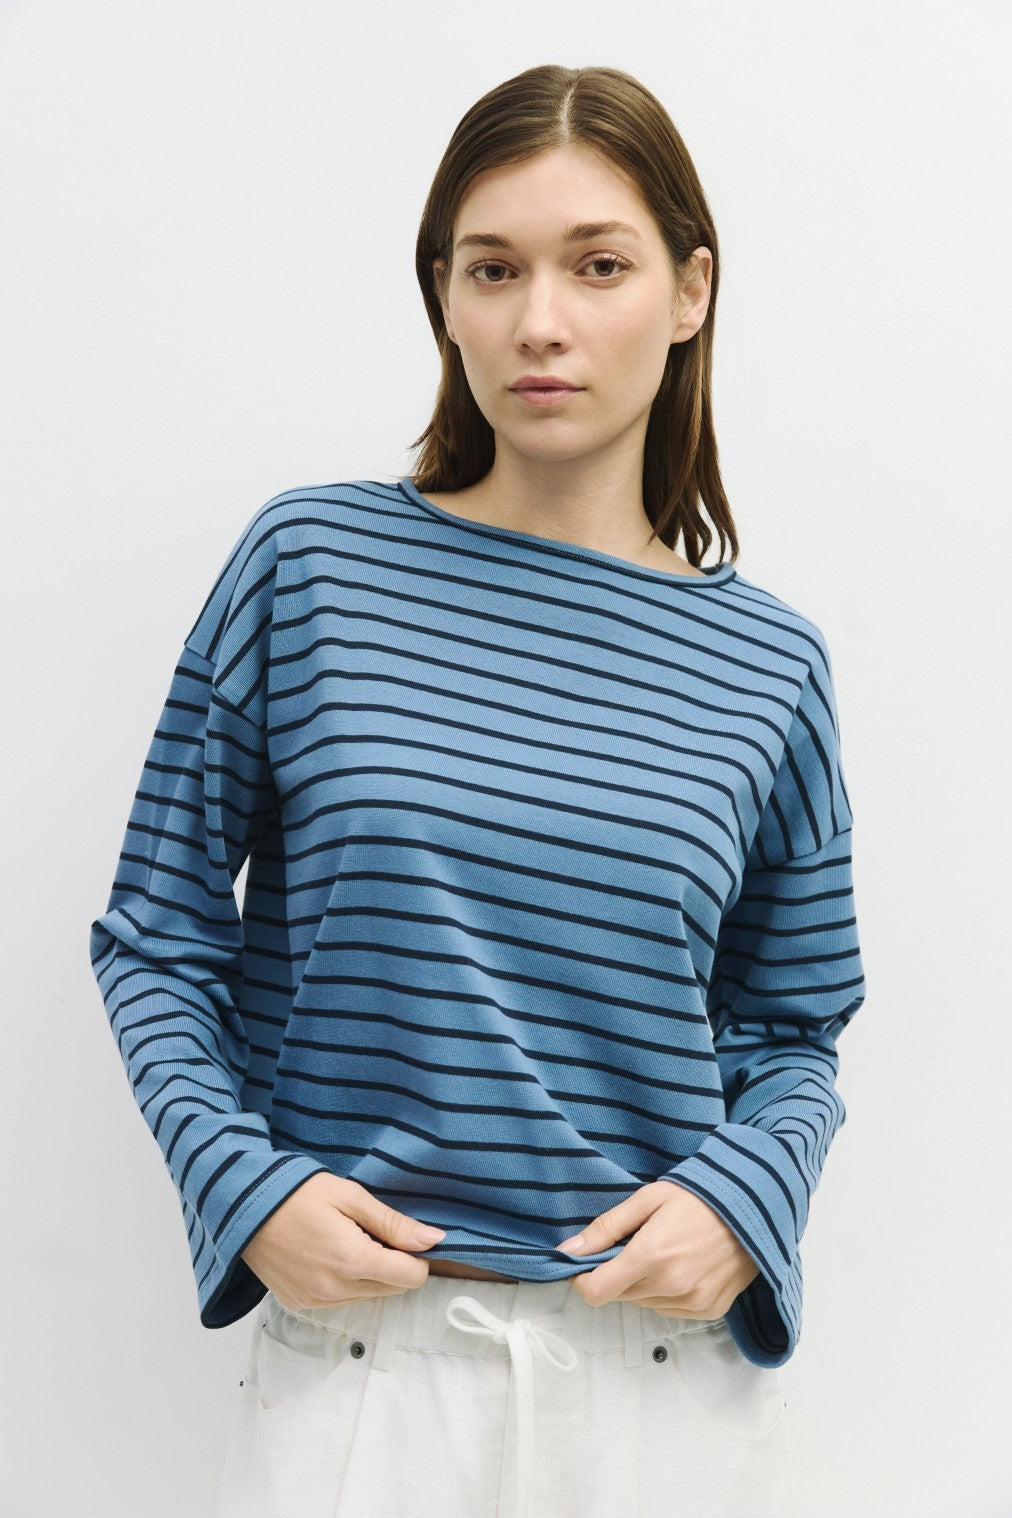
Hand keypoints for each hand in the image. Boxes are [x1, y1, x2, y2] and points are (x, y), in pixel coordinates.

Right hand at [240, 1172, 446, 1310]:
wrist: (243, 1208)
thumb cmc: (298, 1193)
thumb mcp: (350, 1196)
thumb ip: (393, 1223)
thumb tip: (434, 1240)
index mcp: (352, 1259)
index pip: (410, 1277)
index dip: (418, 1257)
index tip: (406, 1237)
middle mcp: (335, 1289)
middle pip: (392, 1289)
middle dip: (394, 1264)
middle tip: (372, 1232)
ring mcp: (315, 1302)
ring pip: (368, 1297)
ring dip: (371, 1275)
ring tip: (349, 1240)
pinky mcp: (300, 1304)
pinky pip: (341, 1300)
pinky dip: (346, 1282)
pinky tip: (329, 1255)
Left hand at [555, 1180, 758, 1317]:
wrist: (756, 1207)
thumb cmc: (700, 1197)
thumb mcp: (648, 1199)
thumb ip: (607, 1227)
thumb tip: (569, 1249)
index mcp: (651, 1256)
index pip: (596, 1292)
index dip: (583, 1278)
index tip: (587, 1263)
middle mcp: (671, 1286)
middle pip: (619, 1296)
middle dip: (617, 1274)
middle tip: (634, 1244)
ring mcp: (692, 1302)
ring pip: (644, 1304)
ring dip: (642, 1284)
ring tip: (664, 1251)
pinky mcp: (709, 1310)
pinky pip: (669, 1310)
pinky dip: (666, 1293)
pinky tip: (682, 1265)